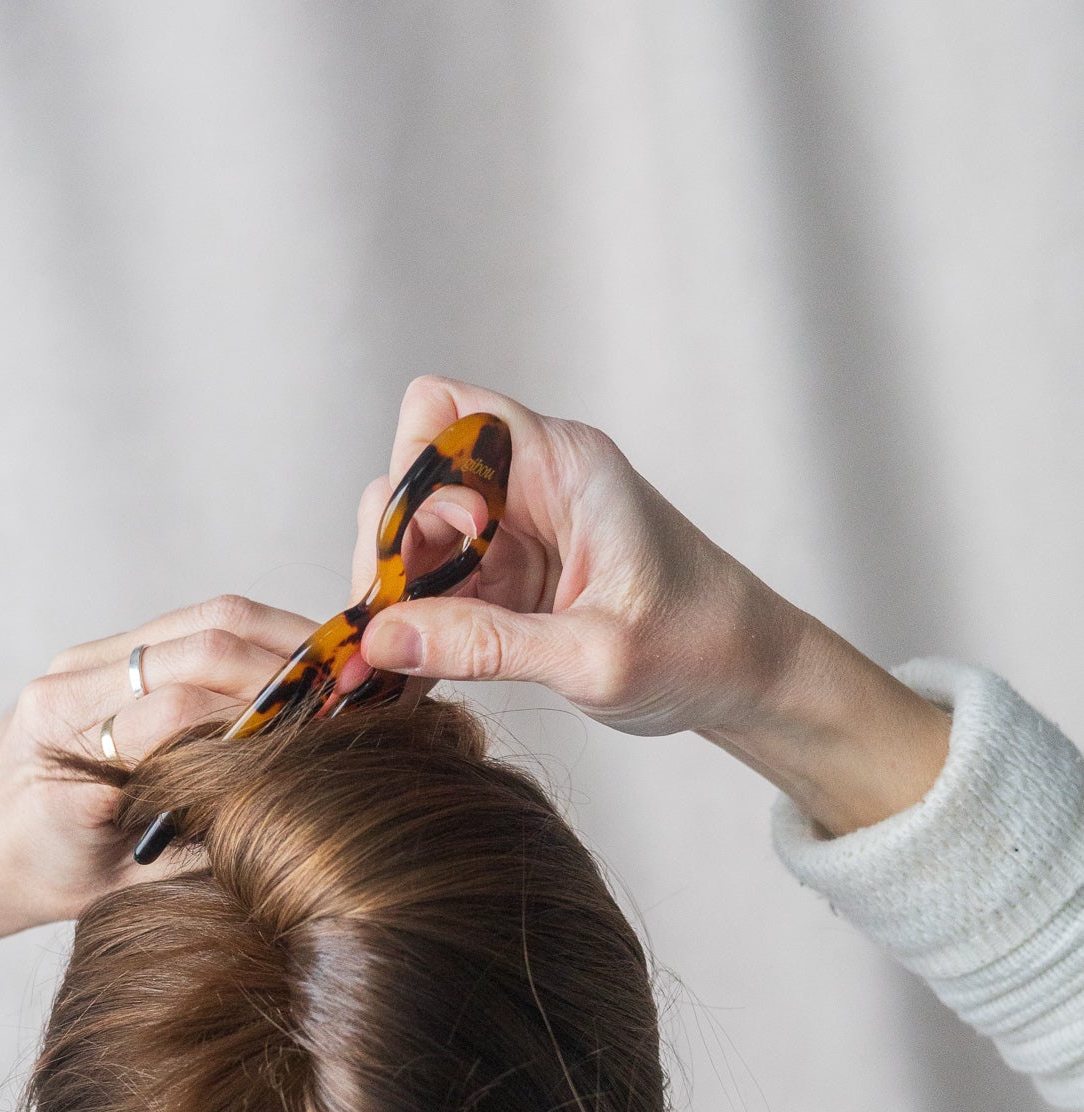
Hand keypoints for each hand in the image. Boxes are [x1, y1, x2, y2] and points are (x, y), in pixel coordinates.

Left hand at [0, 595, 314, 990]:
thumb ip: (193, 851)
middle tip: (360, 688)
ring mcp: (79, 663)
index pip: (183, 714)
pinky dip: (252, 635)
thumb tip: (289, 820)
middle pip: (200, 647)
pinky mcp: (96, 654)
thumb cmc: (36, 876)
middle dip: (291, 663)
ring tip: (344, 667)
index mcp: (66, 759)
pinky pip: (186, 627)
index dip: (268, 718)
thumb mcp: (118, 890)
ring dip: (281, 636)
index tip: (335, 732)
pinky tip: (297, 662)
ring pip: (201, 621)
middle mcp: (67, 693)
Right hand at [353, 375, 949, 834]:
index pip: (441, 414)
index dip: (407, 482)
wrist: (752, 676)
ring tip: (398, 669)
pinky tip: (417, 677)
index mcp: (561, 466)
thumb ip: (485, 645)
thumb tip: (380, 639)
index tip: (410, 568)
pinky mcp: (512, 579)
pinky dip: (420, 628)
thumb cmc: (700, 648)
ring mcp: (518, 531)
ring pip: (415, 538)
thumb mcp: (592, 658)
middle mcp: (532, 483)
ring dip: (397, 600)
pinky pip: (438, 585)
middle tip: (387, 637)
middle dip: (388, 555)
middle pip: (413, 480)